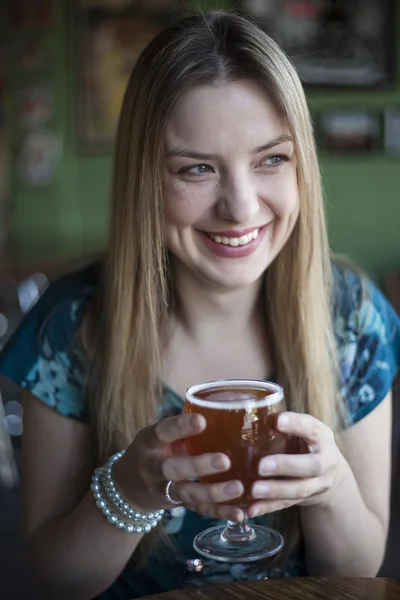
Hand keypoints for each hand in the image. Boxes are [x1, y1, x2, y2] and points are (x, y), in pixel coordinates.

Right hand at [112, 413, 243, 519]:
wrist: (126, 486)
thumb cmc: (153, 450)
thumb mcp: (158, 434)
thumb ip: (182, 426)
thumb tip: (221, 406)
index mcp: (149, 441)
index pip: (162, 432)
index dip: (180, 426)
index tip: (202, 420)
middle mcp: (152, 467)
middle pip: (172, 469)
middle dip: (198, 465)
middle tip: (224, 460)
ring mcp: (162, 489)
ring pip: (186, 493)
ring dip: (213, 493)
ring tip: (238, 488)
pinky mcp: (176, 505)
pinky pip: (197, 510)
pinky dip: (219, 513)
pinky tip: (238, 514)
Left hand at [247, 411, 341, 517]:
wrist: (328, 472)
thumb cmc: (304, 441)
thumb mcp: (301, 428)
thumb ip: (281, 422)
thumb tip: (241, 409)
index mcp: (321, 436)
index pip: (311, 428)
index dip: (296, 424)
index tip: (277, 420)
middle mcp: (325, 461)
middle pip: (311, 466)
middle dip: (286, 466)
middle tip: (262, 466)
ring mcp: (318, 483)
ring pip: (299, 489)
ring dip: (276, 491)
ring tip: (253, 490)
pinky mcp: (305, 499)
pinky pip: (286, 505)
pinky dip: (268, 508)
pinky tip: (251, 509)